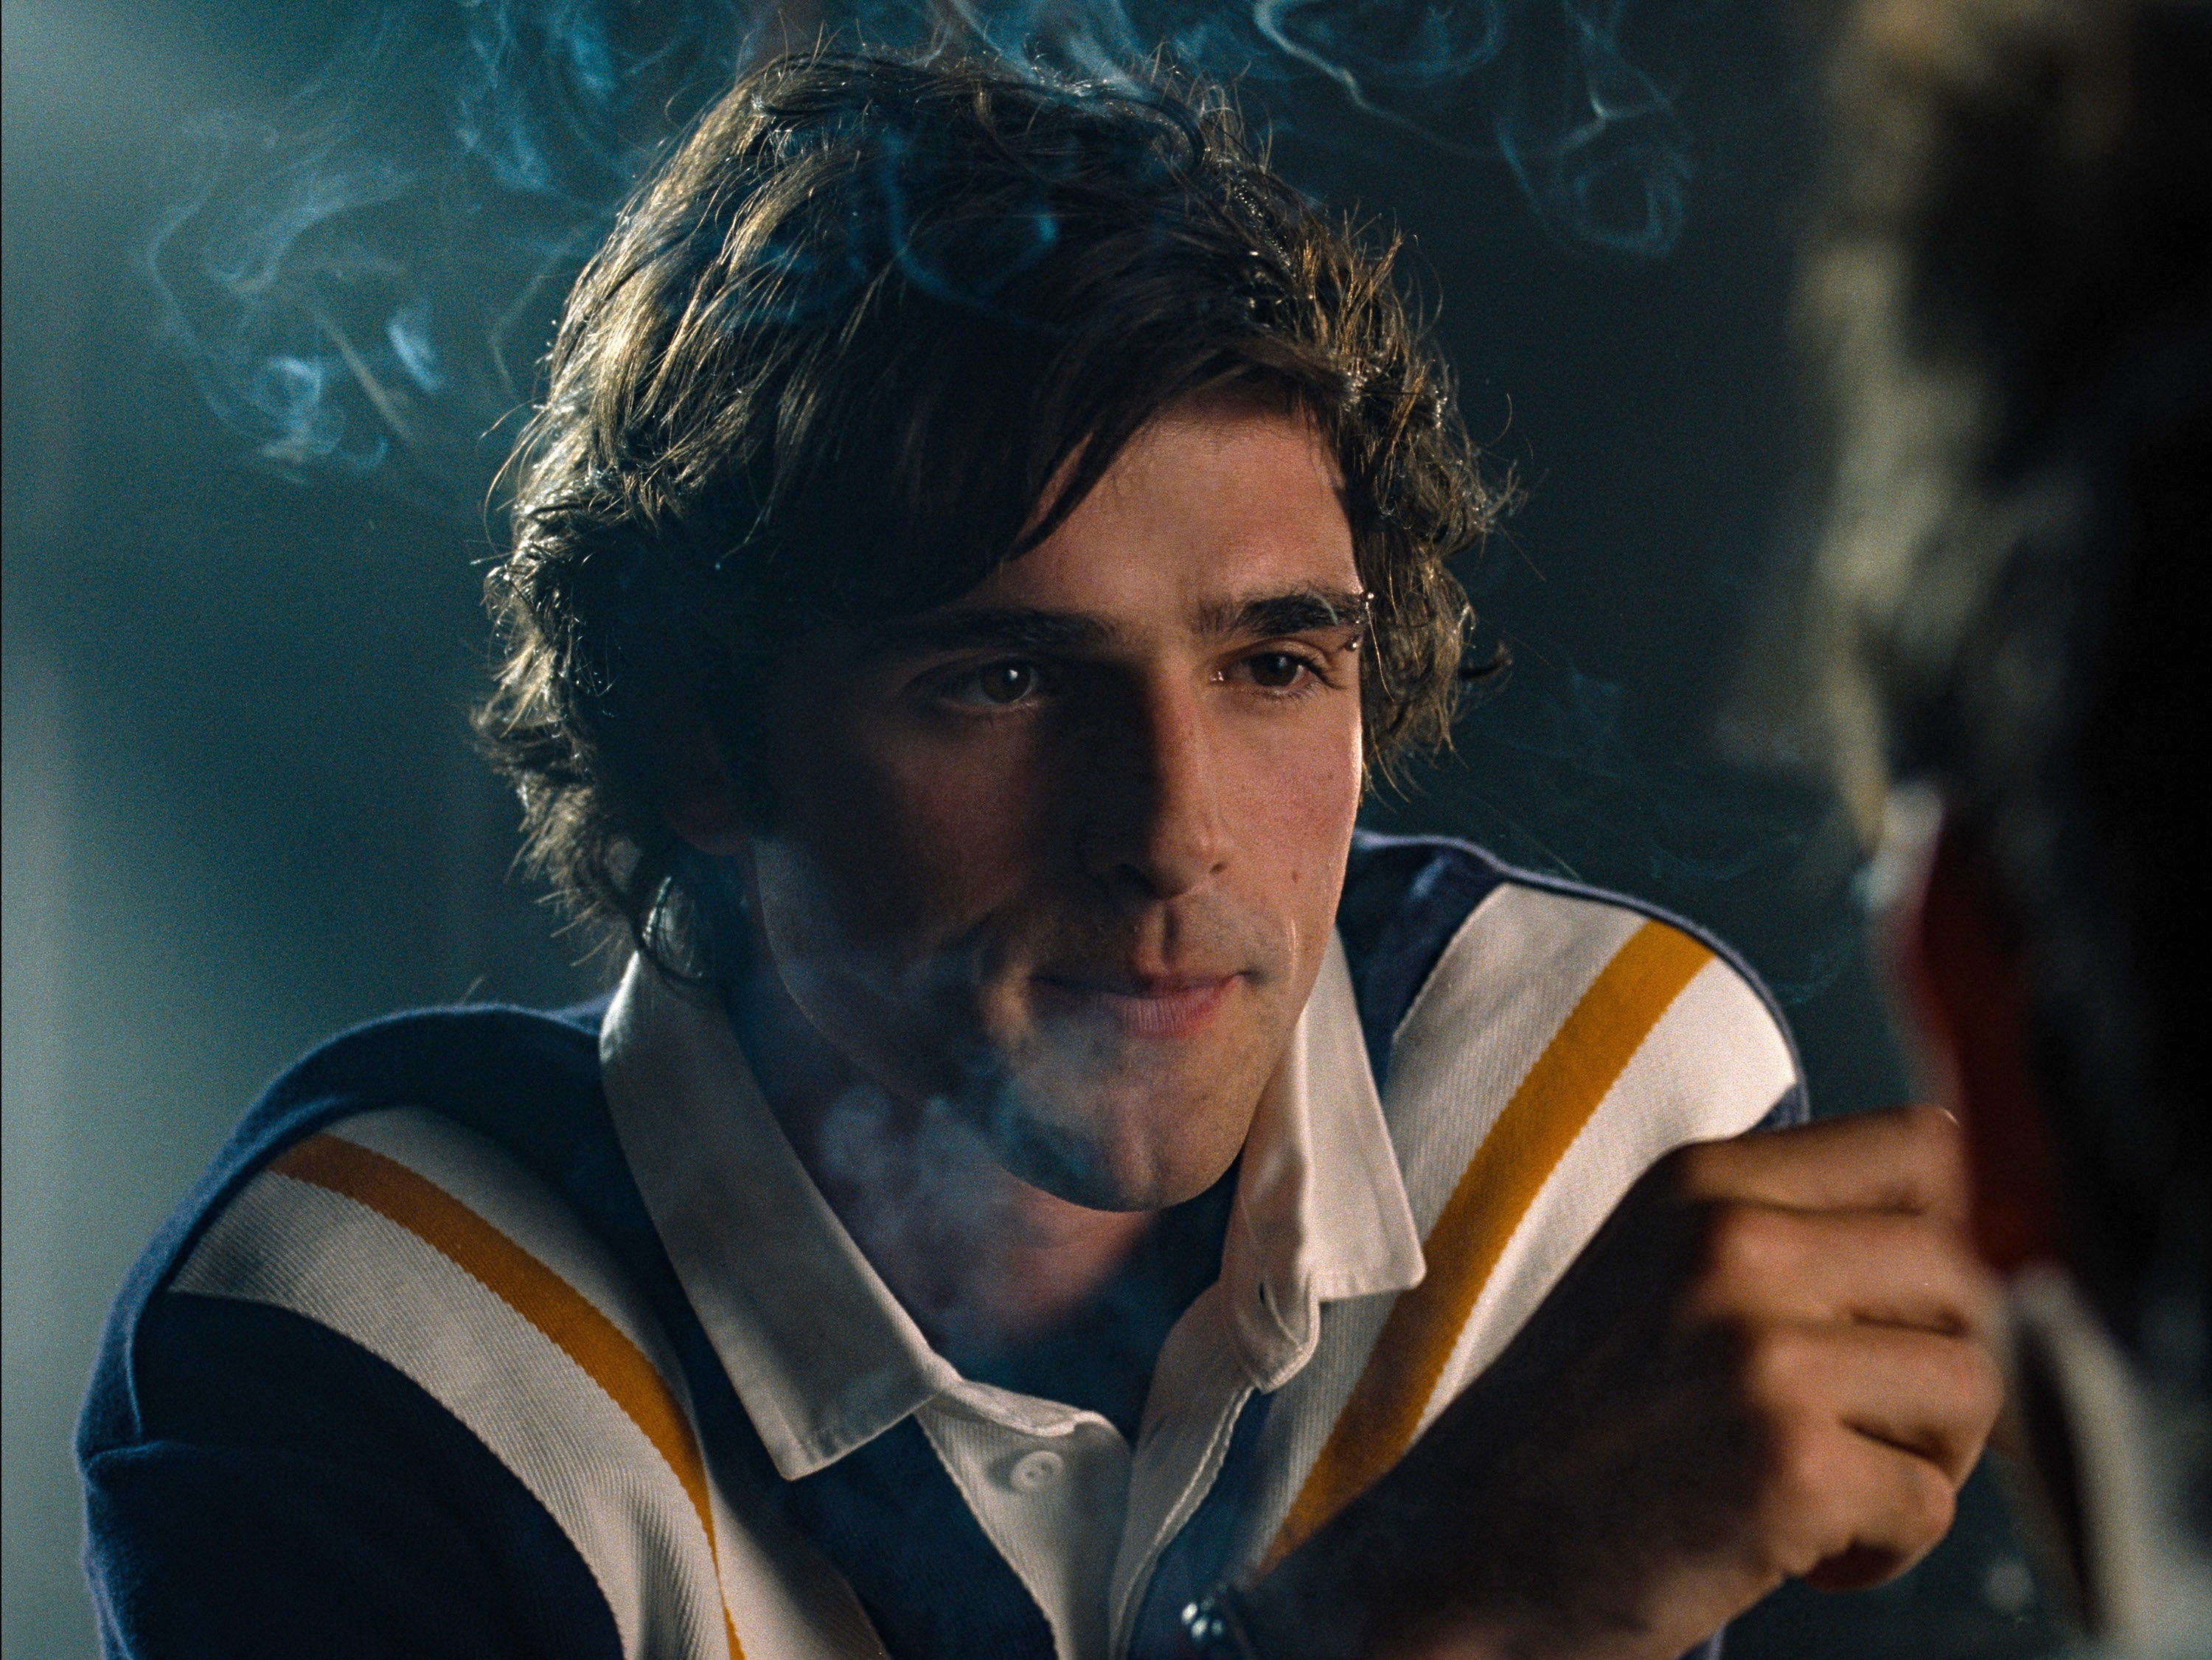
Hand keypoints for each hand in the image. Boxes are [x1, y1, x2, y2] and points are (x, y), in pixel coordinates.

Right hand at [1242, 1104, 2003, 1659]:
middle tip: (1856, 1432)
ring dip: (1921, 1461)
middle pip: (1967, 1275)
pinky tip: (1789, 1550)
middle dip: (1938, 1368)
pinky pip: (1932, 1504)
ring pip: (1972, 1386)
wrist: (1460, 1560)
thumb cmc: (1569, 1432)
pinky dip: (1881, 1549)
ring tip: (1819, 1488)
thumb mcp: (1655, 1272)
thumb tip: (1973, 1250)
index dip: (1948, 1236)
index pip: (1926, 1148)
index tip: (1903, 1315)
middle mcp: (1734, 1244)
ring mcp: (1761, 1351)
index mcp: (1701, 1182)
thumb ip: (1784, 1233)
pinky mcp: (1789, 1464)